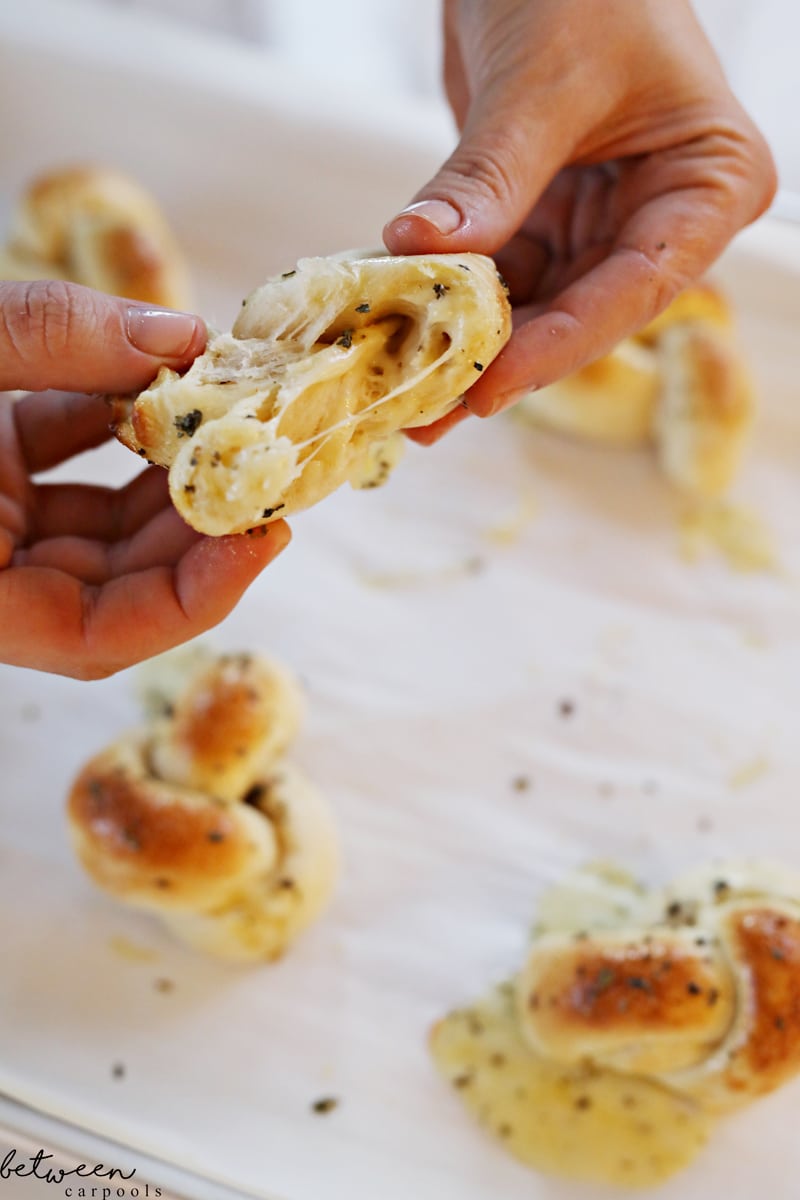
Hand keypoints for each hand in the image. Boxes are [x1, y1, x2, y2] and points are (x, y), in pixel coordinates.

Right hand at [0, 281, 289, 677]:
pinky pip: (57, 464)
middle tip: (272, 463)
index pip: (98, 640)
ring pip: (97, 525)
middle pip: (118, 583)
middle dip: (201, 523)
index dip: (195, 600)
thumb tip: (179, 334)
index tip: (267, 535)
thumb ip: (46, 341)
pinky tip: (156, 380)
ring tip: (230, 414)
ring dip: (167, 469)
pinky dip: (107, 423)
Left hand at [384, 0, 775, 442]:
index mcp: (708, 185)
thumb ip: (489, 178)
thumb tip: (419, 251)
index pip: (635, 288)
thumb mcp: (542, 80)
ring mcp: (599, 221)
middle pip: (581, 313)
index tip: (486, 389)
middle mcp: (661, 216)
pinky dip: (447, 300)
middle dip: (502, 360)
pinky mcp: (541, 216)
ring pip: (533, 307)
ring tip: (404, 393)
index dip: (559, 347)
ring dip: (467, 345)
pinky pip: (495, 275)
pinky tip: (401, 331)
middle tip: (427, 413)